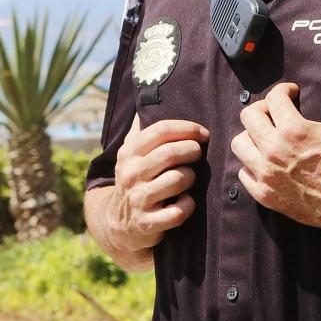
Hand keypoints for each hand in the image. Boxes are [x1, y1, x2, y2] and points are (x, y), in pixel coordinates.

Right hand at [107, 114, 207, 254]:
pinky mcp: (148, 223)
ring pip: (178, 179)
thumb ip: (140, 129)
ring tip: (190, 178)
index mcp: (129, 153)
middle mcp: (131, 174)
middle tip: (199, 153)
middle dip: (192, 151)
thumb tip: (148, 95)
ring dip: (191, 177)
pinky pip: (179, 211)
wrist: (117, 225)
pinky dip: (188, 205)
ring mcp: (139, 199)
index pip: (160, 130)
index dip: (187, 128)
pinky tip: (186, 201)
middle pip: (170, 153)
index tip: (202, 133)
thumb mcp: (129, 154)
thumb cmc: (134, 181)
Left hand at [231, 61, 320, 233]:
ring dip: (252, 137)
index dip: (284, 91)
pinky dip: (252, 166)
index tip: (293, 94)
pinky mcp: (265, 194)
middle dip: (263, 110)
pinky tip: (267, 163)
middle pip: (248, 116)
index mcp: (294, 130)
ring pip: (239, 144)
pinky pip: (243, 173)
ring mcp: (266, 174)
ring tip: (268, 137)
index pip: (273, 98)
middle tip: (277, 114)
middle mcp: (274, 150)